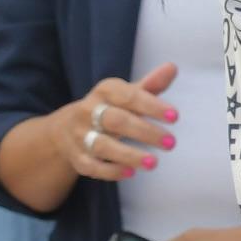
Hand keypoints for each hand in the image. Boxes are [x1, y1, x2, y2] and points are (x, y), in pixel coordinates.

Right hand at [47, 62, 179, 182]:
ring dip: (129, 155)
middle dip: (145, 132)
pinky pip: (91, 166)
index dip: (152, 106)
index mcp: (105, 91)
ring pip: (102, 146)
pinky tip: (131, 173)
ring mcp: (80, 135)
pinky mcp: (76, 158)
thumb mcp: (127, 94)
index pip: (129, 96)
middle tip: (171, 143)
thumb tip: (172, 68)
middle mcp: (88, 111)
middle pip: (116, 121)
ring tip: (154, 163)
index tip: (175, 117)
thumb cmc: (109, 108)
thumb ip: (150, 85)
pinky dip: (110, 171)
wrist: (66, 129)